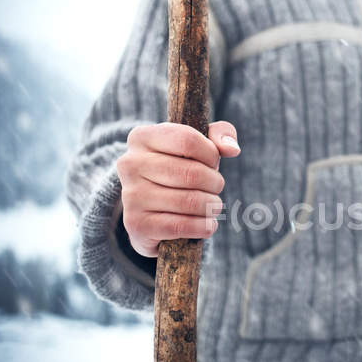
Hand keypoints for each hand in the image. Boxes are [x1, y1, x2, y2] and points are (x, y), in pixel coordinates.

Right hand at [116, 121, 239, 256]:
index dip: (211, 154)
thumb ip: (220, 135)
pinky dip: (204, 226)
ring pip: (190, 201)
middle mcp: (129, 164)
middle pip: (192, 173)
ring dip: (212, 206)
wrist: (150, 212)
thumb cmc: (181, 170)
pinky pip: (182, 226)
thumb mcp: (198, 145)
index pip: (188, 140)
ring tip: (212, 205)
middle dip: (215, 183)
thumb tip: (232, 149)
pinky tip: (206, 224)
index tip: (213, 162)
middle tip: (215, 187)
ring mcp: (131, 195)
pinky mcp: (137, 225)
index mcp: (142, 137)